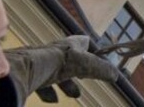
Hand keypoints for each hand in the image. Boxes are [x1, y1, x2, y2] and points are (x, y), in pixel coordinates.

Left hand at [0, 36, 120, 105]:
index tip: (101, 61)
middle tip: (88, 78)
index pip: (85, 42)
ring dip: (66, 84)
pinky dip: (48, 92)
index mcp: (70, 45)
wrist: (27, 68)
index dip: (94, 51)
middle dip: (80, 72)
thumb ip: (101, 69)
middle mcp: (57, 51)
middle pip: (72, 60)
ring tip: (74, 94)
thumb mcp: (85, 65)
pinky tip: (53, 100)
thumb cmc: (57, 62)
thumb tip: (116, 74)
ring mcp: (43, 62)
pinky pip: (42, 83)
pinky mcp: (32, 74)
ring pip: (57, 73)